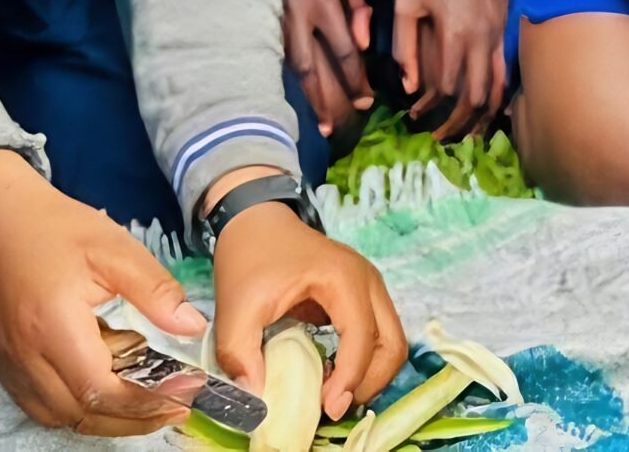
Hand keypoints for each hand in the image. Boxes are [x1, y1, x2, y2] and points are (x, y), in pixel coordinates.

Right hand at [0, 160, 209, 436]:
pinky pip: (47, 408)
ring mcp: (12, 367)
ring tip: (152, 400)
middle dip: (135, 418)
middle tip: (178, 404)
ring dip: (110, 419)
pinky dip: (82, 409)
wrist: (5, 225)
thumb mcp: (117, 250)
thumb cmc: (61, 231)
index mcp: (53, 325)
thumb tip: (193, 327)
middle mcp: (26, 357)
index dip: (145, 400)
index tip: (186, 390)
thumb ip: (156, 290)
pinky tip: (111, 389)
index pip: (99, 388)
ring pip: (63, 418)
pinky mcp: (9, 370)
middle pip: (83, 413)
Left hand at [212, 202, 406, 422]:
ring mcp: (369, 286)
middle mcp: (367, 280)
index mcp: (344, 278)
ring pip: (391, 342)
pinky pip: (377, 335)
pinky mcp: (362, 295)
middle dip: (370, 382)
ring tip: (332, 393)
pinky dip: (363, 361)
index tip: (326, 408)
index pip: (362, 338)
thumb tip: (257, 398)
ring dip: (369, 374)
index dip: (348, 379)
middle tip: (335, 406)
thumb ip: (240, 354)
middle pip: (393, 344)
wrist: (255, 222)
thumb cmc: (250, 257)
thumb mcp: (235, 307)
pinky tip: (331, 374)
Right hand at [282, 0, 373, 136]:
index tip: (367, 101)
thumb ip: (357, 3)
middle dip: (329, 99)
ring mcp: (278, 24)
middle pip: (315, 70)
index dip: (355, 80)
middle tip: (341, 125)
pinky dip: (292, 83)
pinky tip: (297, 101)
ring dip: (308, 99)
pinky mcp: (265, 24)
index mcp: (323, 3)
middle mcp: (299, 19)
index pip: (343, 52)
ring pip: (294, 70)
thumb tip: (364, 42)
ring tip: (319, 125)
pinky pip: (282, 60)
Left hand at [393, 0, 507, 141]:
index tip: (417, 114)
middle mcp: (481, 42)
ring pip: (498, 89)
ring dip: (484, 115)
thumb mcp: (406, 3)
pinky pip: (508, 72)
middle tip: (443, 137)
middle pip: (476, 96)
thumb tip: (409, 86)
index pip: (448, 86)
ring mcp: (500, 37)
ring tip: (471, 134)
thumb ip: (403, 46)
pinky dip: (501, 95)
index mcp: (455, 36)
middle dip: (459, 123)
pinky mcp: (509, 31)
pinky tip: (494, 109)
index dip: (433, 106)